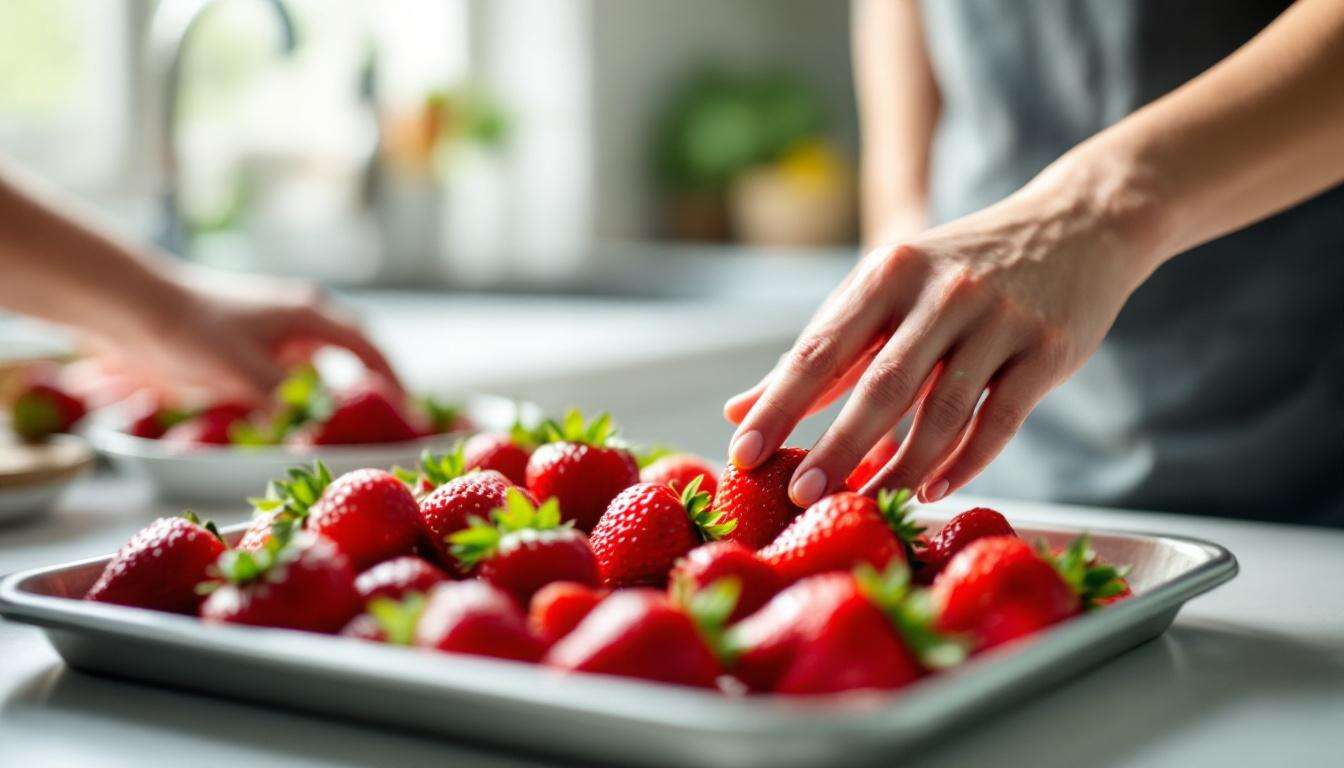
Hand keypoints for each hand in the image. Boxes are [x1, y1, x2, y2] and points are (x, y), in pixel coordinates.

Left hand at [93, 269, 399, 403]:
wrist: (135, 307)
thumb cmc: (191, 330)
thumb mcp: (243, 371)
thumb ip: (284, 403)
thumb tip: (314, 439)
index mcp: (309, 315)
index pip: (368, 349)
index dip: (393, 381)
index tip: (411, 411)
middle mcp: (301, 318)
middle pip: (355, 350)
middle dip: (375, 384)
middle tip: (391, 419)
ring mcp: (278, 330)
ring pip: (323, 364)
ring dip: (338, 394)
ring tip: (351, 428)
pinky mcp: (254, 346)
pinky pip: (294, 373)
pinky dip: (306, 397)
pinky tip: (300, 422)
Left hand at [724, 164, 1160, 505]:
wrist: (1077, 224)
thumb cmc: (960, 268)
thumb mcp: (886, 289)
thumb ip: (820, 351)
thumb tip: (738, 410)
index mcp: (888, 273)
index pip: (821, 349)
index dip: (779, 405)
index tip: (741, 453)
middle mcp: (941, 292)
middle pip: (879, 385)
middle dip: (834, 445)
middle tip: (800, 494)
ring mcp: (998, 320)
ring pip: (941, 411)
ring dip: (901, 467)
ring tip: (868, 505)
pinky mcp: (1047, 349)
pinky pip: (1000, 419)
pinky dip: (966, 461)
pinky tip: (934, 490)